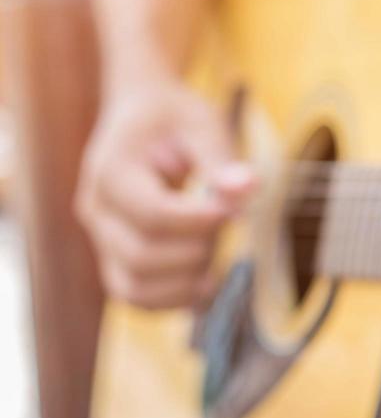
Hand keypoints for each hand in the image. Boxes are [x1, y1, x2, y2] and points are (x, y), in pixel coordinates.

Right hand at [76, 76, 254, 308]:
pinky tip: (207, 279)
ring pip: (135, 287)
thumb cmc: (174, 118)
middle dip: (197, 249)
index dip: (199, 221)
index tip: (232, 210)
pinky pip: (137, 296)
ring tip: (214, 249)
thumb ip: (221, 157)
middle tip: (224, 222)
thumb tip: (247, 188)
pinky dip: (174, 299)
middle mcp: (97, 211)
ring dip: (187, 280)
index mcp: (111, 171)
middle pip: (142, 256)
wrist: (142, 119)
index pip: (152, 214)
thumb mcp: (201, 122)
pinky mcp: (116, 259)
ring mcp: (102, 239)